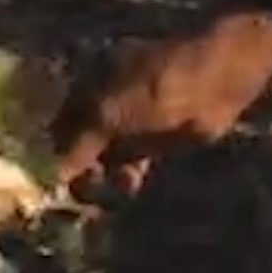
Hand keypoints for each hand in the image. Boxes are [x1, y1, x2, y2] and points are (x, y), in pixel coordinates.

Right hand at [52, 10, 271, 192]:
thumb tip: (56, 172)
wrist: (220, 79)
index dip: (53, 150)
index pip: (60, 122)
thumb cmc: (158, 86)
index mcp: (89, 84)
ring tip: (102, 193)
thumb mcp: (111, 113)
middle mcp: (105, 101)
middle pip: (80, 141)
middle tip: (77, 193)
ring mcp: (132, 121)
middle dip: (77, 167)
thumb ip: (80, 144)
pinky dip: (126, 175)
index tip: (51, 181)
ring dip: (101, 175)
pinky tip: (128, 185)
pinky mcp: (155, 139)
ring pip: (105, 155)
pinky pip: (131, 161)